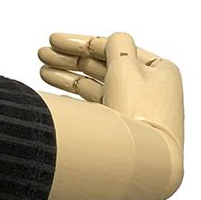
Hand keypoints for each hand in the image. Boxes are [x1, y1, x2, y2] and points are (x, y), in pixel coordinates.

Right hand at [39, 31, 183, 197]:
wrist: (146, 160)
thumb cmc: (139, 110)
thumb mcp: (125, 66)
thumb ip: (116, 46)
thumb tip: (115, 39)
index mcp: (159, 70)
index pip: (114, 47)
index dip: (80, 42)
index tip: (52, 40)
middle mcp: (150, 89)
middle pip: (102, 66)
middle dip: (69, 59)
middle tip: (41, 54)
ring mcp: (136, 110)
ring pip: (96, 86)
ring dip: (68, 76)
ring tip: (43, 71)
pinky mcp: (124, 130)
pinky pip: (96, 108)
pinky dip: (76, 99)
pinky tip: (58, 94)